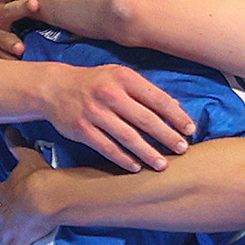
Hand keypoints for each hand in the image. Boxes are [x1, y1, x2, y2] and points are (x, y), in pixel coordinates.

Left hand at [0, 143, 74, 244]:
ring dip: (2, 243)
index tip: (4, 199)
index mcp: (6, 190)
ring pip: (2, 238)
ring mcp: (10, 228)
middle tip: (1, 228)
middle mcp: (4, 211)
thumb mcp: (27, 157)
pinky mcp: (19, 241)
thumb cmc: (38, 175)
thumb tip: (7, 129)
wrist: (46, 197)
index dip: (3, 197)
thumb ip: (17, 145)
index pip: (0, 194)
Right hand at [38, 62, 196, 171]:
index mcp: (124, 78)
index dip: (176, 116)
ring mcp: (95, 113)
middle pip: (145, 119)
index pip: (157, 98)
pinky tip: (136, 167)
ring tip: (162, 164)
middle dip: (167, 136)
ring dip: (148, 153)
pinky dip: (123, 159)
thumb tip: (175, 108)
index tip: (190, 129)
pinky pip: (107, 148)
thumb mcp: (119, 76)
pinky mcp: (82, 130)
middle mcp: (110, 94)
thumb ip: (144, 91)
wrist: (55, 88)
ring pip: (128, 137)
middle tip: (182, 149)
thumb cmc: (95, 83)